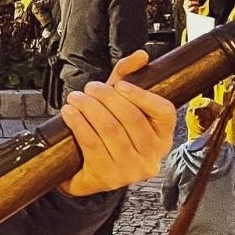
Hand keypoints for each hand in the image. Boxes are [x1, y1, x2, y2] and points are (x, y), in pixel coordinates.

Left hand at [58, 51, 174, 196]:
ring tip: (76, 98)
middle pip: (132, 118)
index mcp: (162, 136)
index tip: (120, 85)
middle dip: (107, 98)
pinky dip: (79, 124)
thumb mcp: (118, 104)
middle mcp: (151, 156)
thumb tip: (141, 56)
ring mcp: (131, 170)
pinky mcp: (108, 178)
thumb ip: (128, 77)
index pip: (164, 112)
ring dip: (89, 108)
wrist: (83, 169)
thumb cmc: (106, 135)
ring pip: (111, 130)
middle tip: (90, 88)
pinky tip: (70, 113)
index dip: (142, 96)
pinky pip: (92, 144)